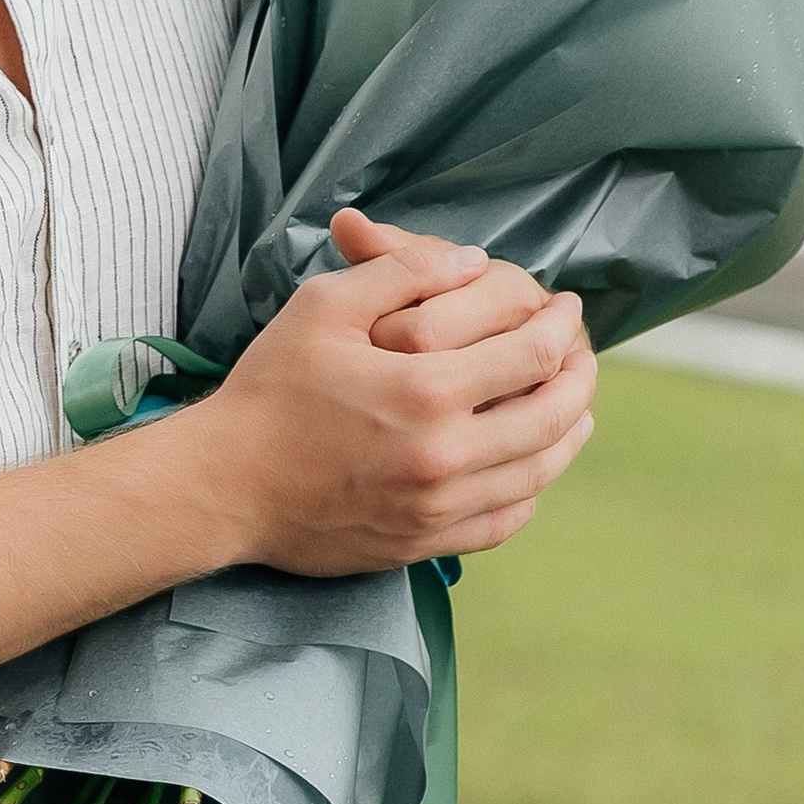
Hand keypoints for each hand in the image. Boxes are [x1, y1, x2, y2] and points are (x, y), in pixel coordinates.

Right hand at [196, 208, 595, 576]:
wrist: (223, 485)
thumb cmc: (268, 390)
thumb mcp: (321, 307)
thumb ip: (400, 272)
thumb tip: (473, 262)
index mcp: (424, 390)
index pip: (532, 352)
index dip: (561, 323)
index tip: (565, 305)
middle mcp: (444, 454)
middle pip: (554, 414)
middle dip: (579, 374)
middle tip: (580, 351)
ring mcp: (439, 506)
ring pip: (540, 470)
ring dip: (569, 431)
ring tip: (574, 405)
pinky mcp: (425, 542)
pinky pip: (505, 518)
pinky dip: (531, 488)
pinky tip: (530, 464)